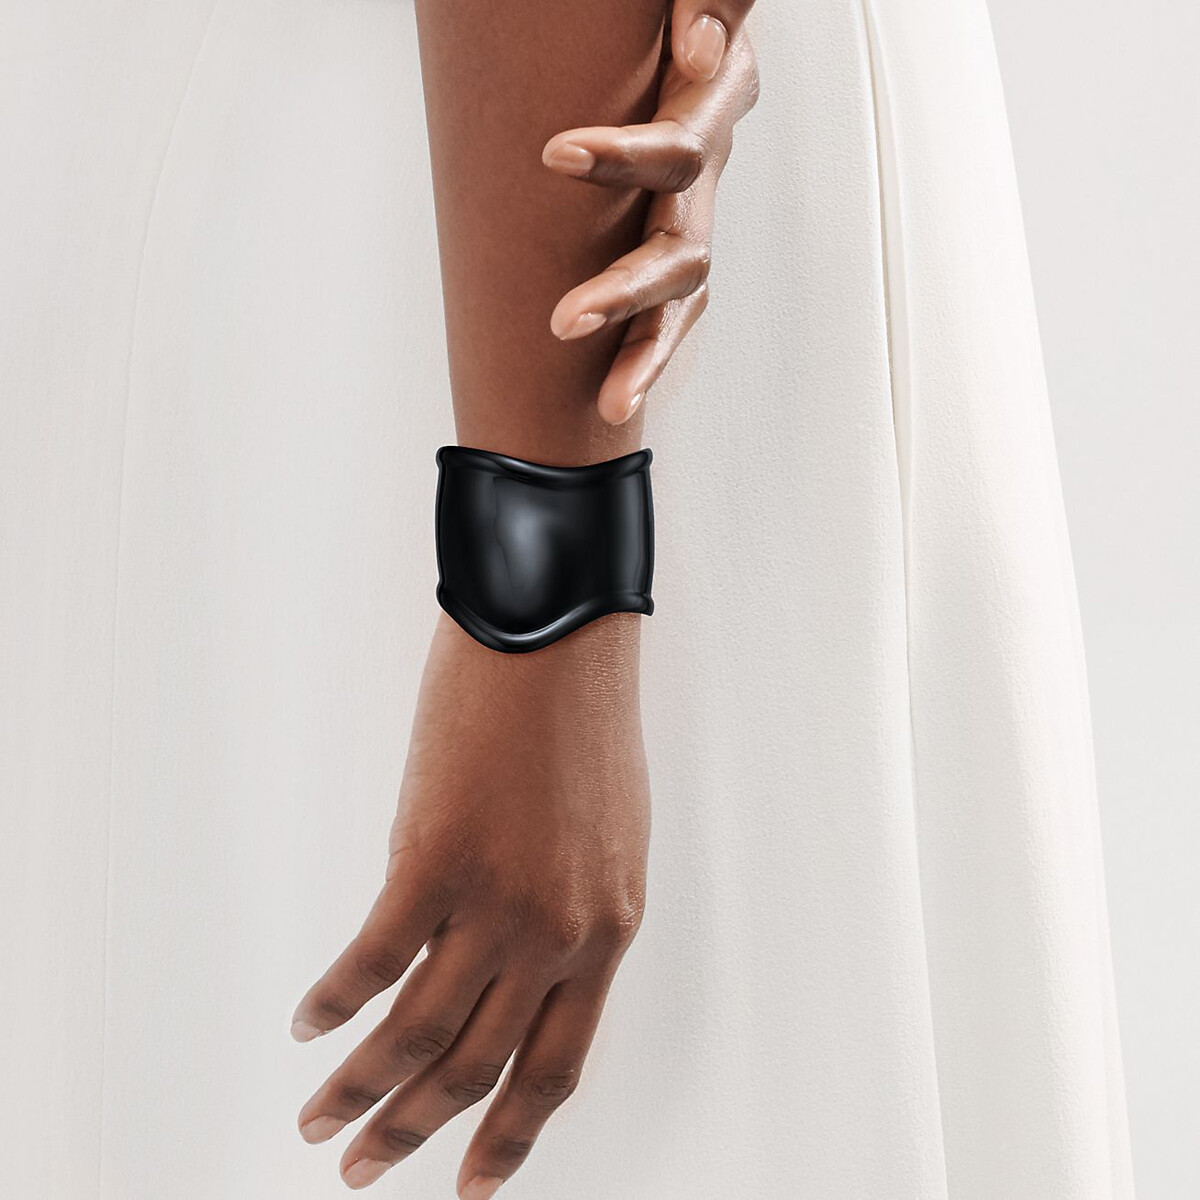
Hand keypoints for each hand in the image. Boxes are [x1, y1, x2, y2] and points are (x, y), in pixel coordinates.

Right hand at [293, 614, 649, 1197]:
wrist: (558, 635)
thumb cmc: (581, 722)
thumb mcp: (601, 837)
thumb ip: (562, 914)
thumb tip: (493, 967)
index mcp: (607, 930)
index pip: (554, 1067)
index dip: (509, 1140)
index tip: (472, 1187)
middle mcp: (559, 932)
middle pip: (477, 1067)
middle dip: (414, 1131)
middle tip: (362, 1170)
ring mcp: (498, 900)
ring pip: (418, 1034)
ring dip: (360, 1089)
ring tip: (319, 1123)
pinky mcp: (436, 858)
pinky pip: (372, 960)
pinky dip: (333, 1002)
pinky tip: (308, 1024)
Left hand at [543, 16, 758, 423]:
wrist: (684, 38)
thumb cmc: (666, 20)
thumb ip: (708, 1)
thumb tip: (695, 45)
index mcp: (713, 102)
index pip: (681, 145)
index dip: (627, 158)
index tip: (556, 155)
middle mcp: (711, 170)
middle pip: (683, 246)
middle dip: (626, 288)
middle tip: (566, 321)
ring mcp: (697, 216)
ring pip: (682, 290)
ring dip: (641, 342)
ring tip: (609, 396)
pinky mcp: (679, 252)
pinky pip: (671, 314)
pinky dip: (646, 361)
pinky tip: (611, 401)